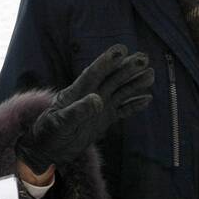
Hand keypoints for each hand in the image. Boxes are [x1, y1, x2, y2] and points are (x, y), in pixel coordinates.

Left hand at [17, 45, 154, 173]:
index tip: (121, 50)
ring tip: (150, 74)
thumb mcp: (60, 122)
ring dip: (134, 83)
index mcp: (76, 91)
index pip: (93, 73)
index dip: (106, 61)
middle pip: (111, 79)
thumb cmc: (48, 133)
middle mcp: (90, 95)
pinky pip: (122, 110)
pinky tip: (147, 98)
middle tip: (144, 58)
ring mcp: (99, 107)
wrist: (48, 149)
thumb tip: (97, 100)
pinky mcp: (104, 119)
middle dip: (127, 68)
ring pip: (120, 91)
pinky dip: (134, 105)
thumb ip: (77, 111)